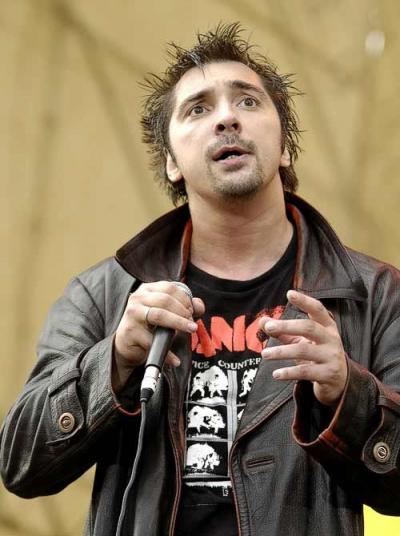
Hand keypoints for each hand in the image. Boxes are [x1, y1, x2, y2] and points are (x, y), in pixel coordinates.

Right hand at [112, 281, 204, 390]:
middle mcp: (138, 298)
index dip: (185, 299)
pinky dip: (166, 352)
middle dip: (183, 312)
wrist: (128, 344)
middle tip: (192, 323)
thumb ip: (185, 306)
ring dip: (179, 323)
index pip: (170, 288)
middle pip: (166, 300)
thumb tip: (199, 306)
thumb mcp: (167, 312)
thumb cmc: (150, 326)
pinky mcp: (130, 331)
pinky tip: (175, 360)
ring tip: (190, 330)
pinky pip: (152, 341)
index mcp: (147, 289)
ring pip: (159, 315)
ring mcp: (132, 314)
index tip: (192, 311)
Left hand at [260, 290, 347, 407]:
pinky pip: (306, 372)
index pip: (317, 309)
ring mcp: (332, 356)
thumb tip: (262, 321)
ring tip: (265, 354)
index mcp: (327, 326)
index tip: (289, 293)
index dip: (304, 301)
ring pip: (304, 350)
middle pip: (309, 327)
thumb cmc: (317, 354)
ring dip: (282, 352)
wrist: (339, 381)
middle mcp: (332, 339)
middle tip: (269, 328)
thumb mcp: (302, 340)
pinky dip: (289, 372)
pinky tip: (276, 374)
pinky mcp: (328, 374)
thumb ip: (283, 331)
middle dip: (287, 326)